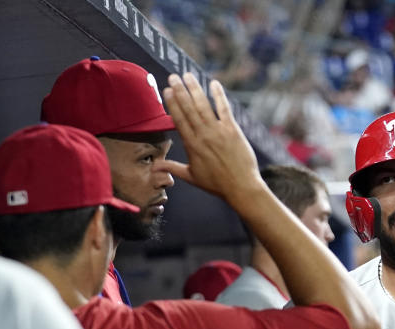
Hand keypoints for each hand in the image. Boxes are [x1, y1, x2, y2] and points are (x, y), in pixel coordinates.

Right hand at [160, 73, 262, 205]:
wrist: (241, 187)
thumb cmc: (217, 184)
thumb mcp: (191, 176)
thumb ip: (172, 168)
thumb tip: (153, 168)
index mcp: (191, 145)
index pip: (179, 119)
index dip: (172, 103)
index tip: (167, 90)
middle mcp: (203, 135)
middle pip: (188, 109)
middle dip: (180, 91)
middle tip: (173, 76)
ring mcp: (218, 131)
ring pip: (203, 106)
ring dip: (195, 89)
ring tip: (187, 75)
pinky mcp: (233, 130)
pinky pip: (224, 109)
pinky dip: (219, 96)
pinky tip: (214, 83)